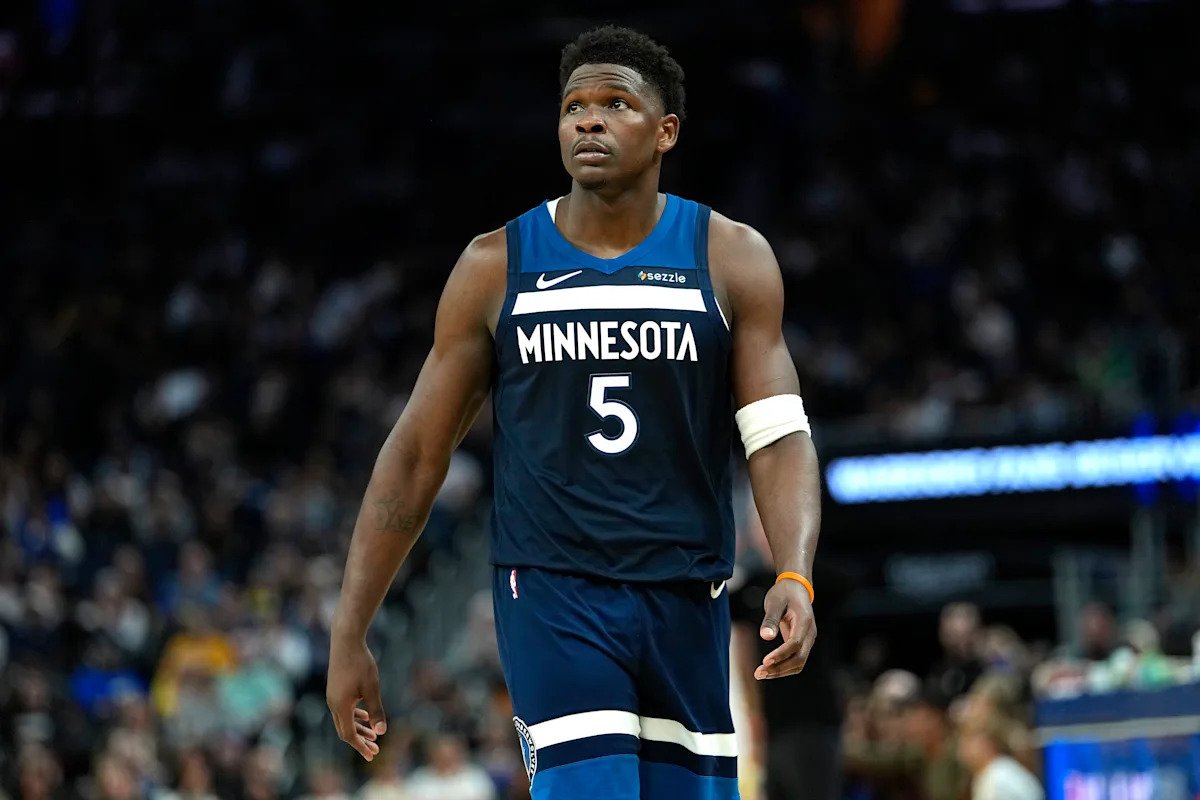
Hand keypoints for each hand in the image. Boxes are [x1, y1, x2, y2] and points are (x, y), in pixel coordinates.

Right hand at [326, 636, 386, 760]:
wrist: (346, 640)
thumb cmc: (360, 663)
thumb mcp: (372, 687)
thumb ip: (376, 710)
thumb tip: (382, 731)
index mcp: (340, 706)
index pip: (349, 735)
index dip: (360, 747)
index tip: (372, 755)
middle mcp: (333, 704)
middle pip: (345, 730)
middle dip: (360, 741)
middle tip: (375, 750)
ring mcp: (332, 696)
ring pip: (344, 720)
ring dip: (358, 729)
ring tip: (373, 736)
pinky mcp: (335, 689)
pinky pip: (343, 709)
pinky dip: (354, 716)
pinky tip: (364, 716)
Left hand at [754, 579, 815, 679]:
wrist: (796, 588)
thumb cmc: (784, 593)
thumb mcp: (774, 601)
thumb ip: (770, 619)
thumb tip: (765, 636)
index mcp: (805, 622)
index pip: (795, 644)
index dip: (781, 655)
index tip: (764, 661)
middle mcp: (810, 634)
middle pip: (799, 659)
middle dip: (779, 669)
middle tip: (759, 673)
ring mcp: (808, 640)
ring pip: (798, 663)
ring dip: (781, 671)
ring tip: (760, 674)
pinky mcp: (802, 643)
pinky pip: (796, 660)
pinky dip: (783, 667)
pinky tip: (768, 668)